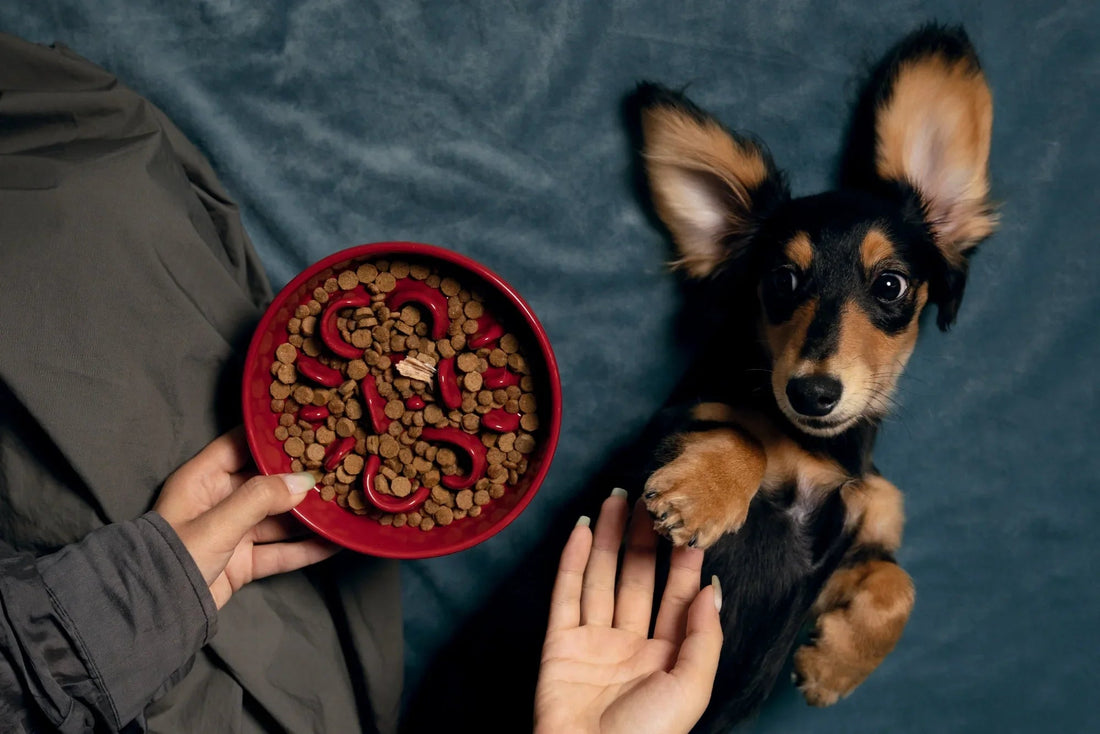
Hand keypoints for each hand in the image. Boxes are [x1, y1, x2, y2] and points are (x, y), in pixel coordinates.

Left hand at [154, 428, 339, 608]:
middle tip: (334, 467)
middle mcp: (219, 502)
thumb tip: (304, 481)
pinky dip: (306, 549)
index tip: (305, 428)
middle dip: (298, 478)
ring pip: (278, 518)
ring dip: (307, 515)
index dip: (270, 436)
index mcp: (202, 480)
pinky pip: (280, 551)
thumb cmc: (175, 557)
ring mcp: (233, 533)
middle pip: (265, 483)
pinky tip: (334, 542)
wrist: (157, 613)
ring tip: (341, 504)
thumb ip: (260, 498)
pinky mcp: (243, 561)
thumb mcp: (217, 523)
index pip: (239, 446)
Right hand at [535, 490, 722, 733]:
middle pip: (638, 578)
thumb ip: (704, 637)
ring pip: (602, 578)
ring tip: (616, 498)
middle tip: (649, 498)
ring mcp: (594, 641)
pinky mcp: (559, 643)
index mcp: (667, 656)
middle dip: (644, 539)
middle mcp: (631, 643)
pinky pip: (567, 594)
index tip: (687, 521)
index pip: (677, 596)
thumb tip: (712, 587)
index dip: (682, 559)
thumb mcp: (690, 688)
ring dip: (608, 538)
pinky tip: (582, 528)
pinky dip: (573, 559)